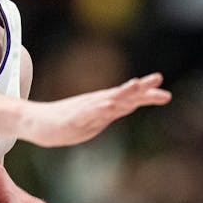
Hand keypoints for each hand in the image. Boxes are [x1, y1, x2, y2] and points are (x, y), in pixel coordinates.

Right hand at [19, 73, 170, 147]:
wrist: (36, 124)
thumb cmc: (67, 122)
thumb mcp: (95, 120)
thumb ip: (111, 111)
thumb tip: (129, 104)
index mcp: (104, 106)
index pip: (130, 100)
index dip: (148, 96)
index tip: (166, 94)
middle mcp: (97, 104)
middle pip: (123, 95)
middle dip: (140, 89)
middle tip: (157, 78)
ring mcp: (85, 110)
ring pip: (107, 100)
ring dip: (122, 93)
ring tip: (136, 85)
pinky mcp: (73, 118)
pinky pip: (87, 113)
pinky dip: (99, 108)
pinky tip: (108, 104)